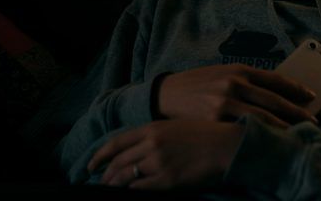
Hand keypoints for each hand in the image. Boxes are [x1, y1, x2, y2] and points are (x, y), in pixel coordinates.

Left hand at [89, 120, 244, 189]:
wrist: (227, 145)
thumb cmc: (206, 135)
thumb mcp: (176, 127)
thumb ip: (155, 135)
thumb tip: (139, 149)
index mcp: (152, 128)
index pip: (116, 143)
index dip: (100, 155)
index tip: (92, 165)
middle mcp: (151, 144)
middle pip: (118, 162)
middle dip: (105, 175)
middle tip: (99, 182)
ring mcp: (158, 163)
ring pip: (125, 177)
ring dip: (114, 185)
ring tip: (109, 190)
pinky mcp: (167, 181)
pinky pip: (140, 189)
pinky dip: (130, 192)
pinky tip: (128, 194)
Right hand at [156, 64, 316, 127]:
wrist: (166, 94)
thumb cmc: (198, 85)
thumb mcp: (222, 74)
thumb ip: (245, 80)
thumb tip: (276, 90)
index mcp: (238, 70)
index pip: (275, 79)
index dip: (296, 89)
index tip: (312, 97)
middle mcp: (234, 84)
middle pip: (274, 101)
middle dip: (297, 113)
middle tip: (314, 122)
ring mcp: (225, 102)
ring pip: (263, 118)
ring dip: (283, 127)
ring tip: (298, 135)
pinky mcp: (215, 120)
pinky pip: (243, 130)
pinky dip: (260, 136)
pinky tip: (270, 142)